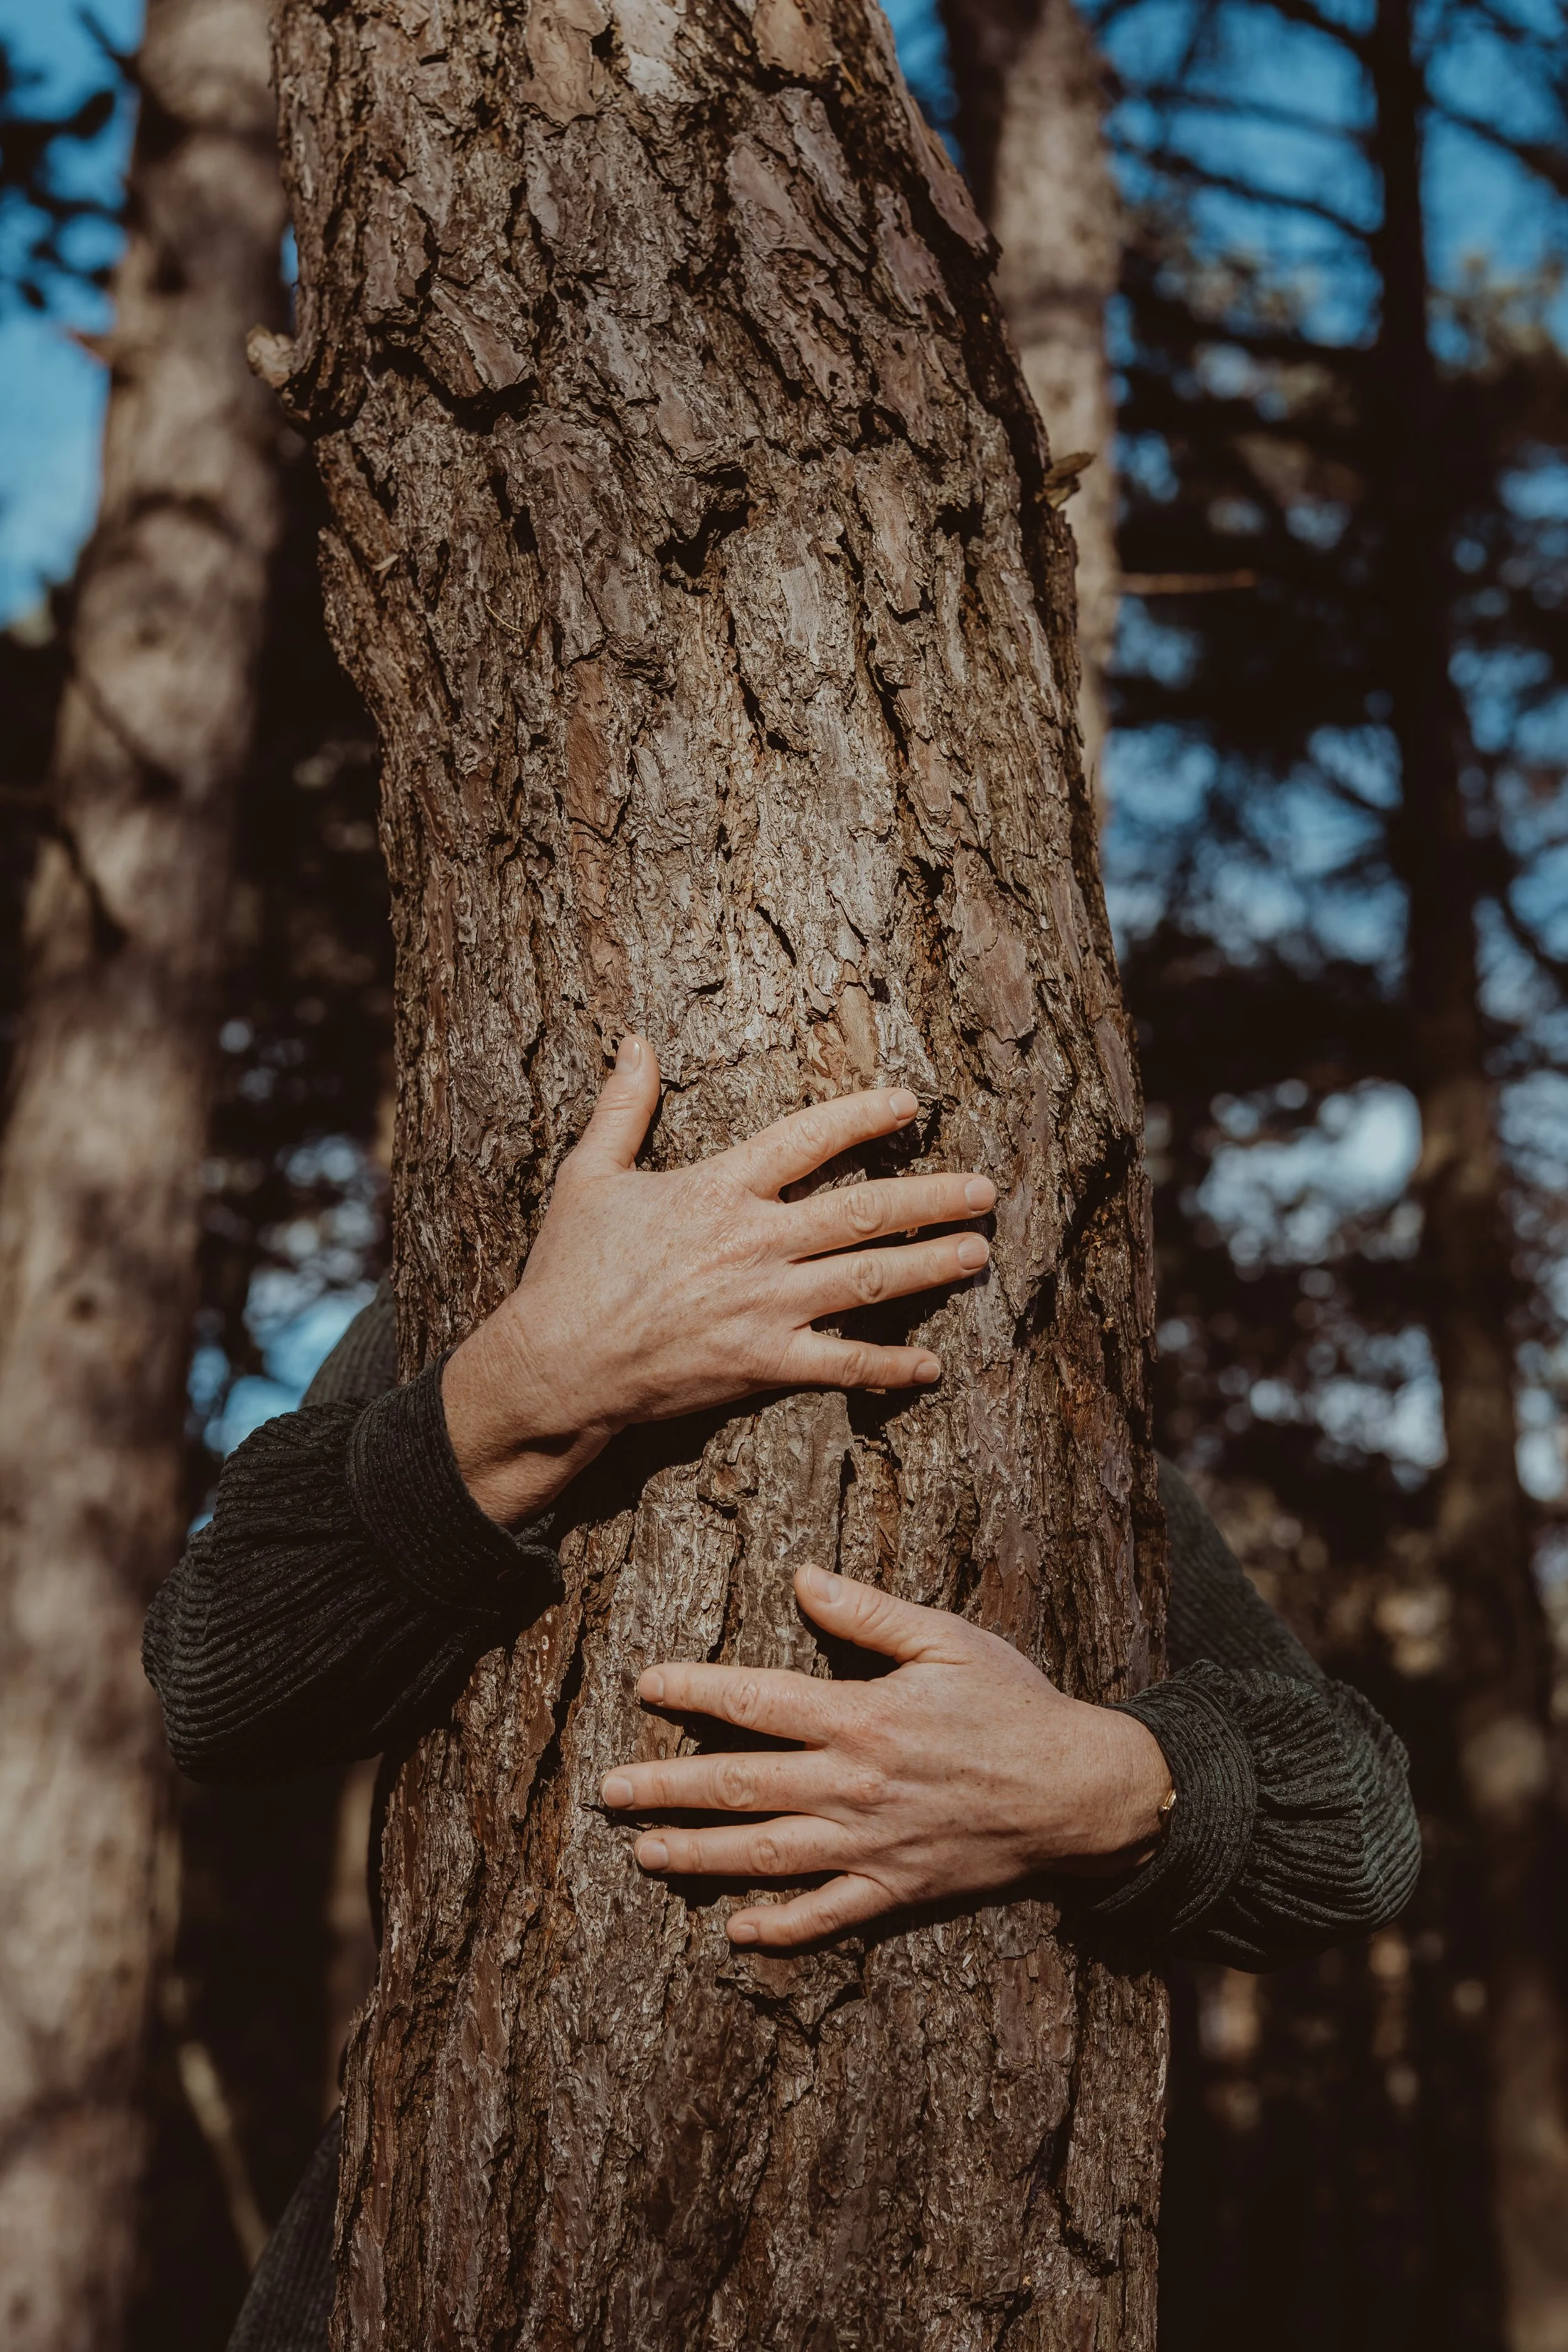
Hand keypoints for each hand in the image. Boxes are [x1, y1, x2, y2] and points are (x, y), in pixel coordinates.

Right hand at [443, 1037, 995, 1524]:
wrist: (556, 1364)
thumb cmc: (568, 1270)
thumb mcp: (588, 1174)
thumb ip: (622, 1108)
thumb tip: (634, 1043)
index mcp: (719, 1190)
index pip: (807, 1140)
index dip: (862, 1117)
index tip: (911, 1104)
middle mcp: (754, 1242)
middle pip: (861, 1211)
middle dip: (930, 1197)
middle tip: (984, 1191)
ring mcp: (764, 1306)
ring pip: (867, 1280)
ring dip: (929, 1266)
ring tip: (978, 1253)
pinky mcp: (761, 1364)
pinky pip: (839, 1365)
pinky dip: (888, 1367)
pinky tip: (931, 1365)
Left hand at [599, 1565, 1173, 1947]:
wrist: (1080, 1791)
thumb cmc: (1014, 1705)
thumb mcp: (948, 1640)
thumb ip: (870, 1613)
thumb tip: (802, 1577)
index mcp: (862, 1716)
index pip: (757, 1702)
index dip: (695, 1691)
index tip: (645, 1685)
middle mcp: (854, 1785)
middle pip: (741, 1786)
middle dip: (668, 1787)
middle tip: (608, 1791)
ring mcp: (871, 1844)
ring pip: (766, 1855)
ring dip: (699, 1856)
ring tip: (643, 1853)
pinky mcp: (896, 1889)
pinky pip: (827, 1916)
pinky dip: (779, 1928)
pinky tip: (735, 1932)